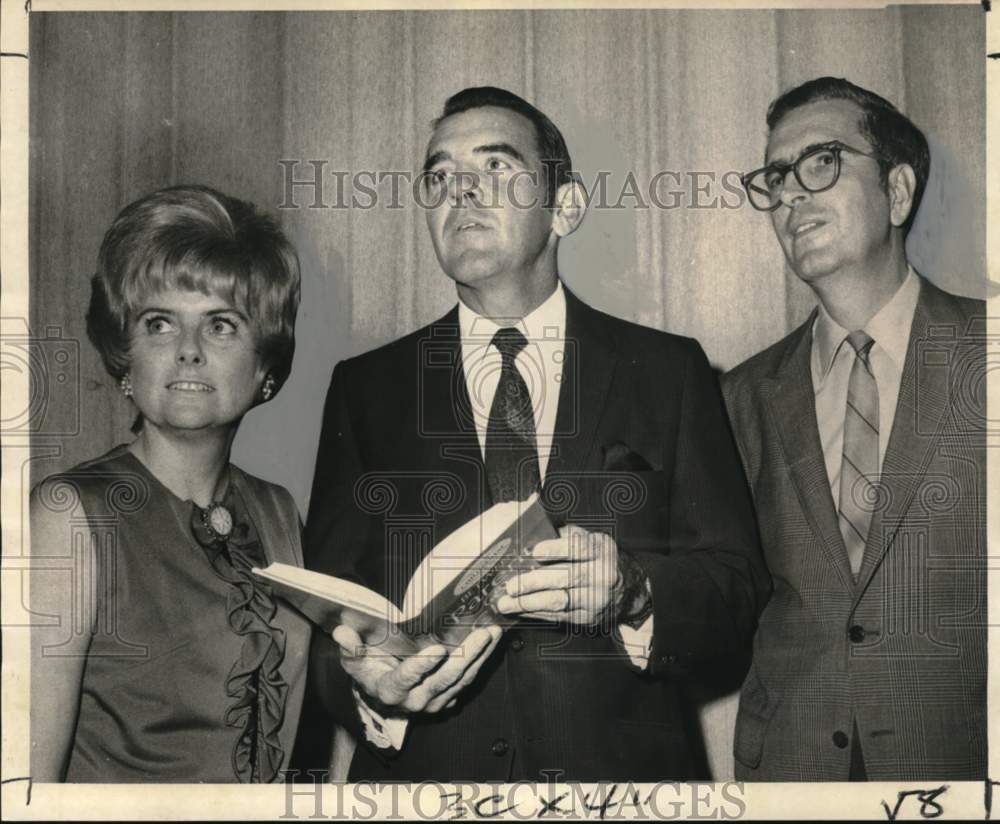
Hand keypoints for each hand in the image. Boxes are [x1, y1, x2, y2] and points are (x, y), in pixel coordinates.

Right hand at [333, 624, 501, 713]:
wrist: (380, 694)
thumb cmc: (368, 670)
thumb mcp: (354, 660)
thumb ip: (349, 647)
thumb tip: (342, 632)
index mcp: (390, 691)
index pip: (406, 678)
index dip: (421, 666)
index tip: (437, 649)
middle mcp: (414, 701)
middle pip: (443, 680)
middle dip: (465, 656)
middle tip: (480, 634)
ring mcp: (434, 702)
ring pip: (461, 680)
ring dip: (479, 657)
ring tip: (492, 633)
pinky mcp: (448, 698)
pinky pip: (468, 681)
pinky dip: (481, 662)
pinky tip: (491, 643)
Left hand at [495, 525, 624, 625]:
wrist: (628, 588)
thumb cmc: (597, 558)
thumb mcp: (589, 539)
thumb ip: (564, 534)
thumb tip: (532, 529)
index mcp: (601, 549)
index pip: (578, 548)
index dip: (555, 549)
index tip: (534, 552)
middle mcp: (602, 574)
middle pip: (566, 578)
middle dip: (534, 582)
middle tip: (510, 585)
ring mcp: (596, 598)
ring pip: (559, 601)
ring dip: (529, 603)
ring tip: (507, 603)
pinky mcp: (589, 617)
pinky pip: (559, 617)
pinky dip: (536, 613)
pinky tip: (520, 610)